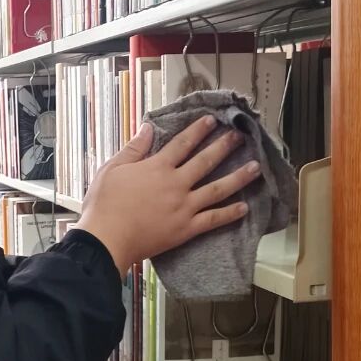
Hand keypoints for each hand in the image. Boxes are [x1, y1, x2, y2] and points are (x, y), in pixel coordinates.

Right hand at [75, 118, 259, 275]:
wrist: (106, 239)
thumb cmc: (104, 205)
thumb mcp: (112, 169)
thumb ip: (133, 149)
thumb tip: (147, 129)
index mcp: (157, 167)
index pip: (183, 144)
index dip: (198, 130)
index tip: (212, 121)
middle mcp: (176, 184)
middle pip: (205, 161)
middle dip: (224, 147)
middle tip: (239, 137)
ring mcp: (184, 207)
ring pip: (217, 189)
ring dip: (238, 177)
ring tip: (255, 167)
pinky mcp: (186, 228)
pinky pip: (213, 219)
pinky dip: (230, 213)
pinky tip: (245, 207)